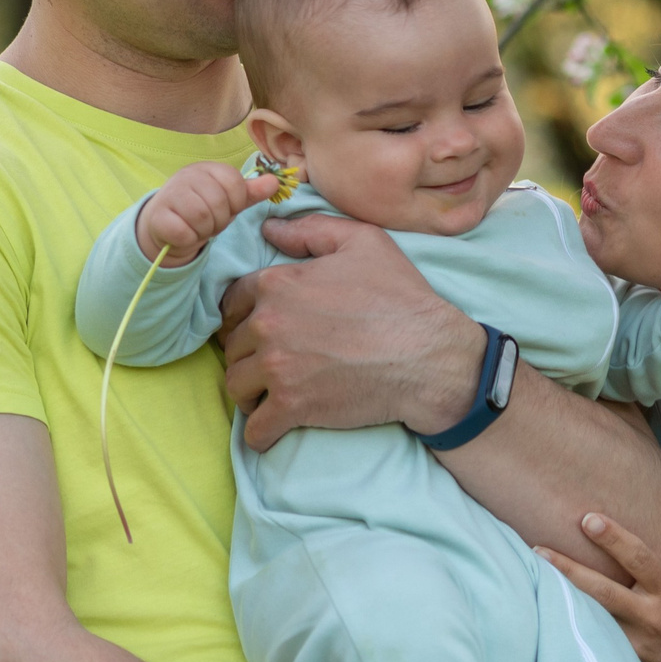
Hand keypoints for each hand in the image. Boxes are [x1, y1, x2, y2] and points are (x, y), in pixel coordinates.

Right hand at [138, 161, 266, 266]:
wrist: (167, 225)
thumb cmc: (203, 209)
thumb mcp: (229, 200)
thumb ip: (251, 192)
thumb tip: (274, 182)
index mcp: (208, 168)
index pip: (235, 183)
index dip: (235, 202)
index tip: (226, 208)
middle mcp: (187, 175)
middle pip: (219, 202)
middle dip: (219, 220)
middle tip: (210, 222)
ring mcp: (170, 194)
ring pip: (201, 217)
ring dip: (204, 230)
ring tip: (198, 227)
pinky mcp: (157, 216)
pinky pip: (184, 232)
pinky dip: (189, 239)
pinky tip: (184, 234)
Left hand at [215, 215, 483, 449]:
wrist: (428, 355)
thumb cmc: (399, 296)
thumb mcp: (363, 242)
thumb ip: (310, 230)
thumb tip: (269, 228)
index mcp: (277, 283)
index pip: (232, 302)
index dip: (244, 315)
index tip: (260, 329)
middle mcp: (268, 324)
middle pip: (233, 345)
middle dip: (248, 353)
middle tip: (272, 362)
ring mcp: (277, 368)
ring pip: (235, 384)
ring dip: (249, 391)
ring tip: (269, 394)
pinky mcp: (291, 407)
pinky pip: (255, 429)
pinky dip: (260, 433)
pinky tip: (272, 429)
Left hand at [537, 487, 660, 661]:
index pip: (640, 560)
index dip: (613, 538)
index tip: (588, 518)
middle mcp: (650, 618)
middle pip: (602, 591)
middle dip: (568, 568)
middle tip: (538, 548)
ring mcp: (634, 645)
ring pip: (591, 617)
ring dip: (560, 596)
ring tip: (530, 574)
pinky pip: (593, 640)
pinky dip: (569, 624)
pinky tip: (543, 610)